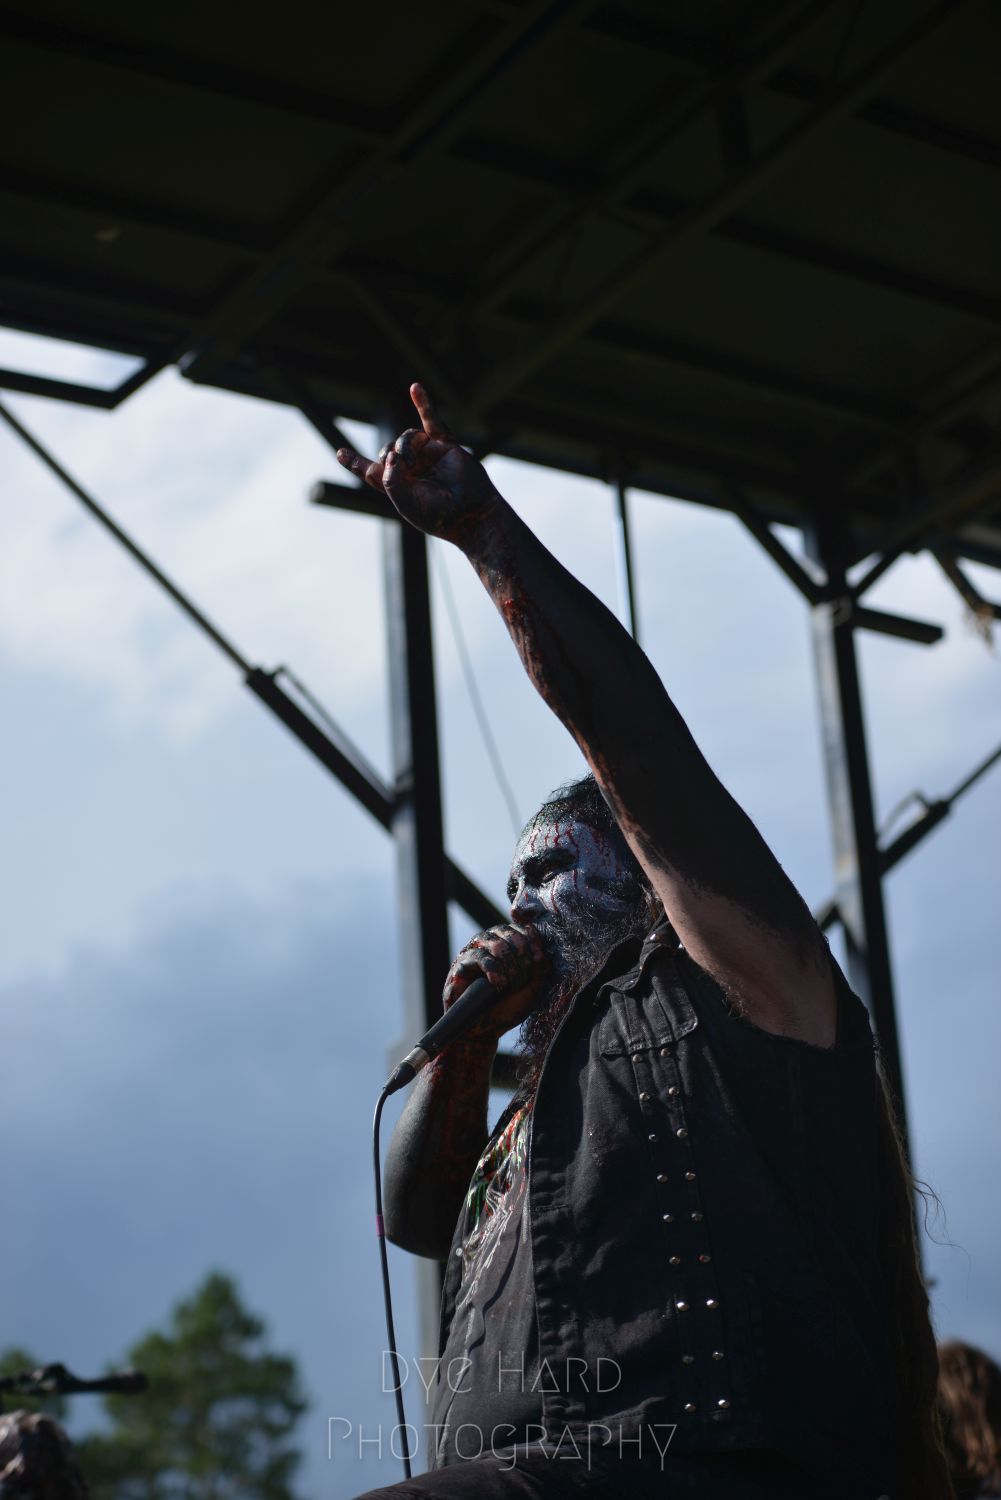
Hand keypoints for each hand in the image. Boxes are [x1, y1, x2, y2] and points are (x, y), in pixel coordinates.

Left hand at [335, 383, 500, 543]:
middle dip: (388, 456)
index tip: (340, 453)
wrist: (471, 512)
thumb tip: (392, 454)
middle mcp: (412, 470)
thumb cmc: (438, 514)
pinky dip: (423, 403)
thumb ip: (389, 478)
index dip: (355, 462)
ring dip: (403, 447)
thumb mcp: (404, 501)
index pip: (371, 472)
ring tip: (411, 463)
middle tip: (401, 468)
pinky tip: (415, 387)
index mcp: (399, 487)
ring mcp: (428, 455)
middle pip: (387, 450)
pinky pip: (432, 420)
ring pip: (405, 438)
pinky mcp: (444, 445)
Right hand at [442, 924, 548, 1042]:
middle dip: (523, 959)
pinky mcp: (461, 964)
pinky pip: (480, 958)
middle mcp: (491, 942)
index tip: (539, 959)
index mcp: (510, 943)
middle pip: (512, 934)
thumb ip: (539, 970)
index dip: (534, 942)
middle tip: (522, 980)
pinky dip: (494, 971)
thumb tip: (541, 954)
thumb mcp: (531, 989)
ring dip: (510, 966)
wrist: (484, 1029)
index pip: (524, 929)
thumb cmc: (507, 1007)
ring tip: (510, 985)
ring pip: (498, 944)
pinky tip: (498, 984)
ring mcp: (475, 951)